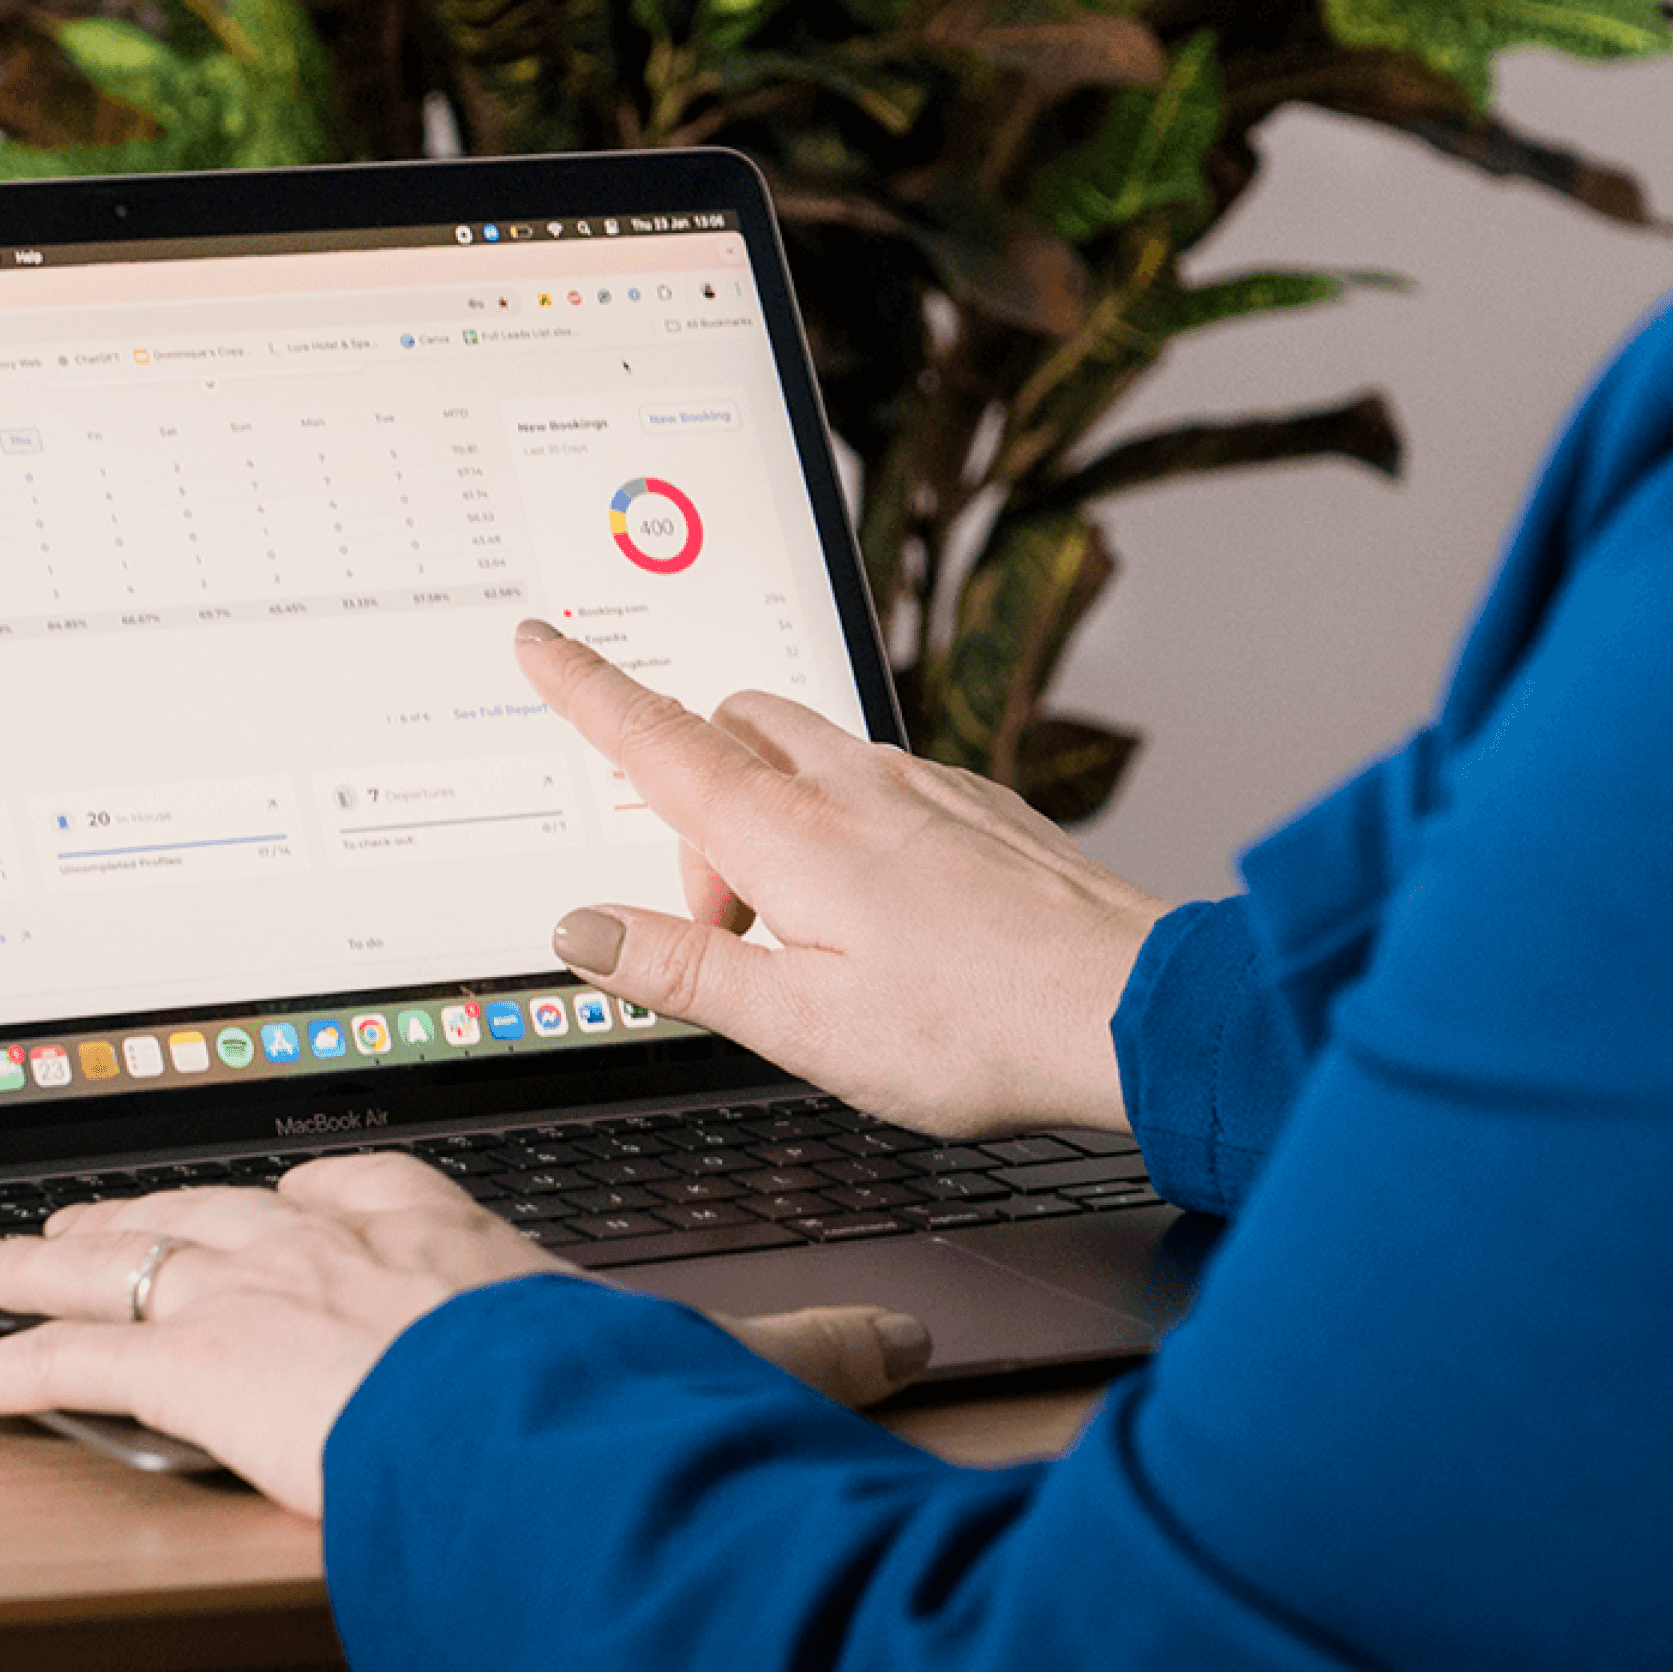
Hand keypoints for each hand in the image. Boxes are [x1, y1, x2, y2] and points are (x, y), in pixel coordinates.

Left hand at [0, 1151, 935, 1514]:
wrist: (533, 1420)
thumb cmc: (616, 1399)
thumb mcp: (723, 1368)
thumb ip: (807, 1351)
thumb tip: (908, 1337)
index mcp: (452, 1233)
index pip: (362, 1186)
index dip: (316, 1195)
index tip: (290, 1195)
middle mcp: (339, 1238)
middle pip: (222, 1206)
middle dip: (149, 1210)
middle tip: (85, 1210)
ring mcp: (254, 1290)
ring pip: (124, 1259)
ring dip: (45, 1264)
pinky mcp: (186, 1364)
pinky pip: (60, 1364)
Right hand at [515, 622, 1162, 1136]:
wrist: (1130, 1007)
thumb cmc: (976, 1029)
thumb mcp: (800, 1027)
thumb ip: (685, 969)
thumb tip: (582, 930)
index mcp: (790, 836)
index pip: (657, 739)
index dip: (585, 688)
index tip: (541, 642)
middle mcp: (854, 785)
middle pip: (731, 734)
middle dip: (694, 805)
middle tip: (724, 930)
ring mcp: (924, 785)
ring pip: (809, 755)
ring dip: (776, 822)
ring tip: (813, 941)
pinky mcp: (978, 804)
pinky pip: (882, 783)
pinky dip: (850, 829)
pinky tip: (893, 918)